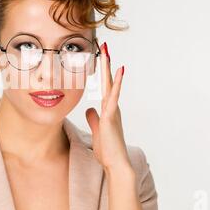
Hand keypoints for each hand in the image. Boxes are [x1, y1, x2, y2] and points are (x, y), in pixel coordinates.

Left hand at [85, 42, 132, 171]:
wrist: (115, 163)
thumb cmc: (107, 149)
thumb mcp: (97, 131)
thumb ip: (94, 119)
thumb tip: (90, 109)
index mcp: (108, 109)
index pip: (104, 86)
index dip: (102, 72)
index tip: (100, 57)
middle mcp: (112, 107)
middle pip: (108, 80)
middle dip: (105, 63)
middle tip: (104, 46)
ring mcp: (112, 110)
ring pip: (111, 84)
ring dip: (109, 67)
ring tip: (107, 51)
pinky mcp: (111, 116)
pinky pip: (113, 96)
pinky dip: (117, 83)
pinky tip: (119, 70)